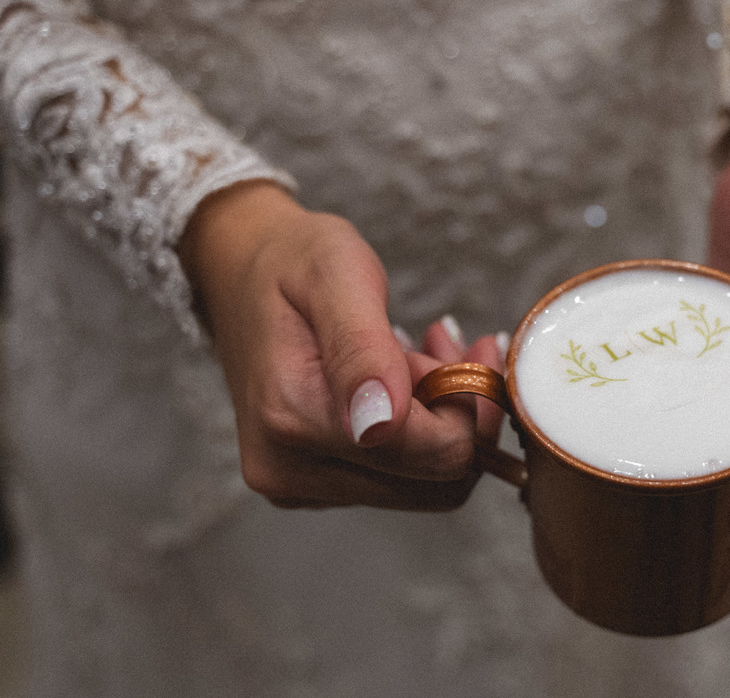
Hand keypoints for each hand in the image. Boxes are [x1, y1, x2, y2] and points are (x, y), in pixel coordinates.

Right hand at [178, 181, 504, 510]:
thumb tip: (382, 424)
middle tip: (449, 346)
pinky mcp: (311, 487)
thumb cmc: (292, 262)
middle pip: (436, 480)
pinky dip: (421, 432)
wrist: (239, 272)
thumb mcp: (334, 276)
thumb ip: (362, 350)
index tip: (468, 345)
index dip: (469, 402)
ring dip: (445, 420)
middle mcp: (289, 470)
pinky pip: (399, 480)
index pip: (435, 453)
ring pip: (425, 484)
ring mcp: (298, 486)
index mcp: (292, 418)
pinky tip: (406, 377)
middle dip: (462, 412)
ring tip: (427, 354)